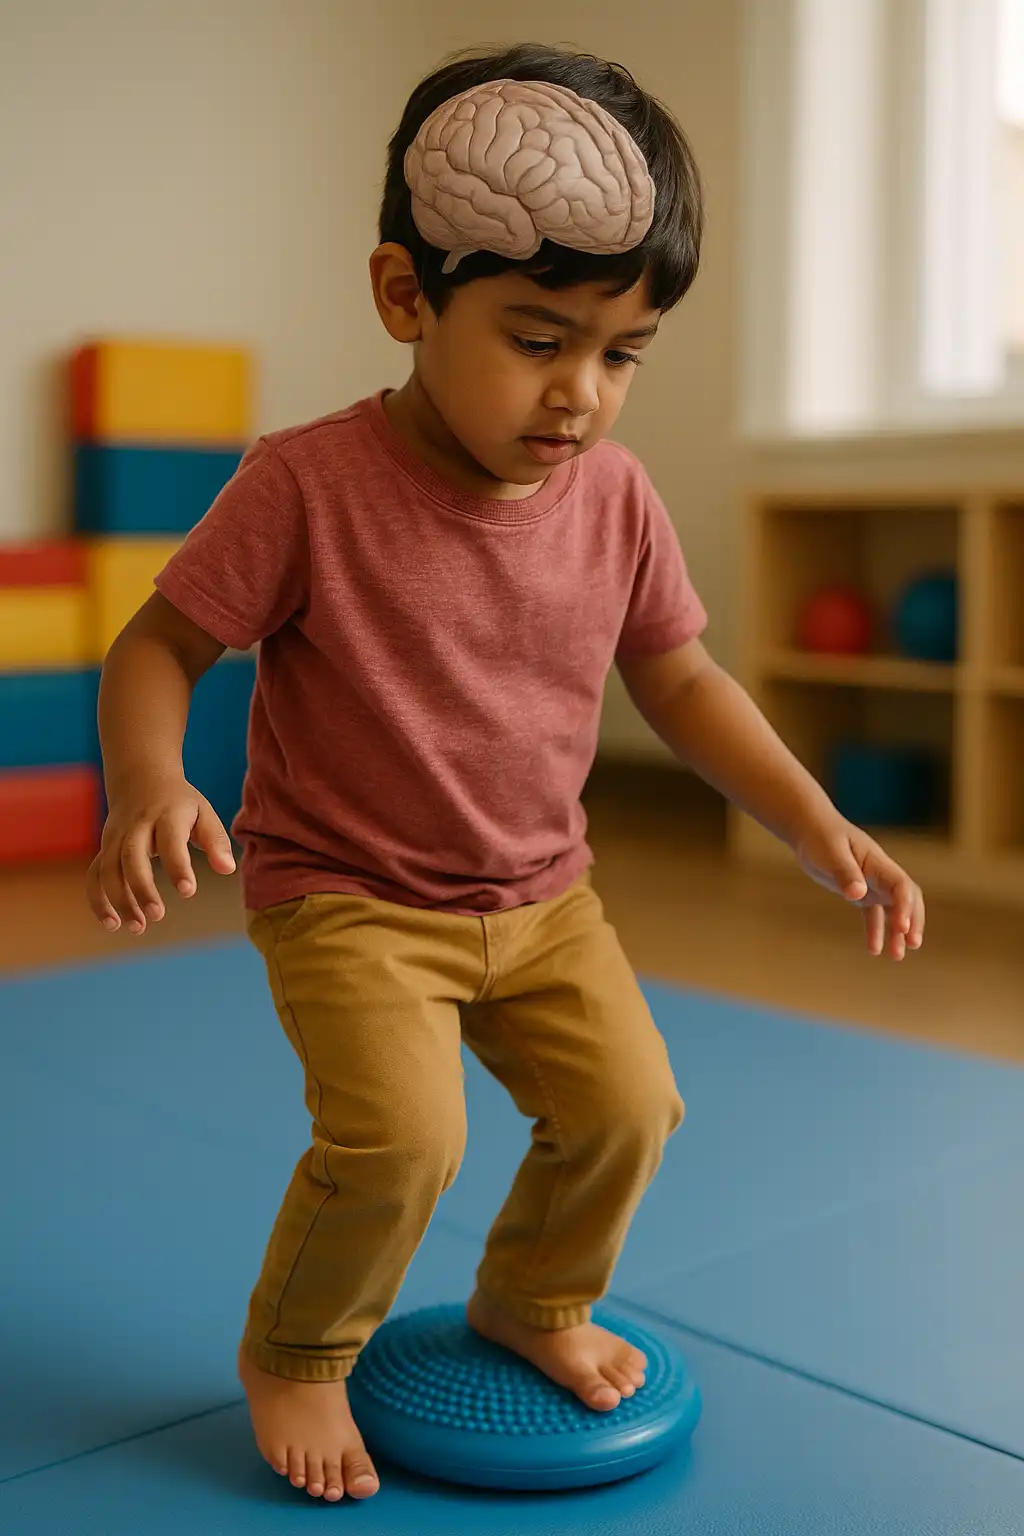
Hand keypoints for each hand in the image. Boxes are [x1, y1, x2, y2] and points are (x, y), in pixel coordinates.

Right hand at [86, 773, 235, 934]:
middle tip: (157, 915)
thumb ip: (216, 841)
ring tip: (137, 927)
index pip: (169, 840)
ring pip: (109, 869)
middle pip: (131, 857)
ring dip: (119, 900)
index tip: (188, 891)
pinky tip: (113, 924)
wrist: (141, 779)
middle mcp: (136, 826)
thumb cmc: (180, 804)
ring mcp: (116, 838)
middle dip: (142, 888)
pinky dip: (98, 900)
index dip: (177, 865)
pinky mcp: (105, 849)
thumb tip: (228, 869)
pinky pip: (95, 875)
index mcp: (167, 815)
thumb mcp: (204, 813)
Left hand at [794, 811, 924, 960]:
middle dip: (912, 920)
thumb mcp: (830, 853)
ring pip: (892, 910)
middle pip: (906, 899)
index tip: (902, 926)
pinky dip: (876, 931)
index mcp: (877, 862)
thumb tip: (858, 894)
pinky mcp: (860, 893)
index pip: (901, 885)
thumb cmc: (821, 837)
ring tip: (897, 956)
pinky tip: (874, 950)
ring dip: (897, 932)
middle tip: (912, 943)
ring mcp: (872, 884)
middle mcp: (880, 874)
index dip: (905, 905)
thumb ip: (845, 873)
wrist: (810, 829)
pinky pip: (873, 915)